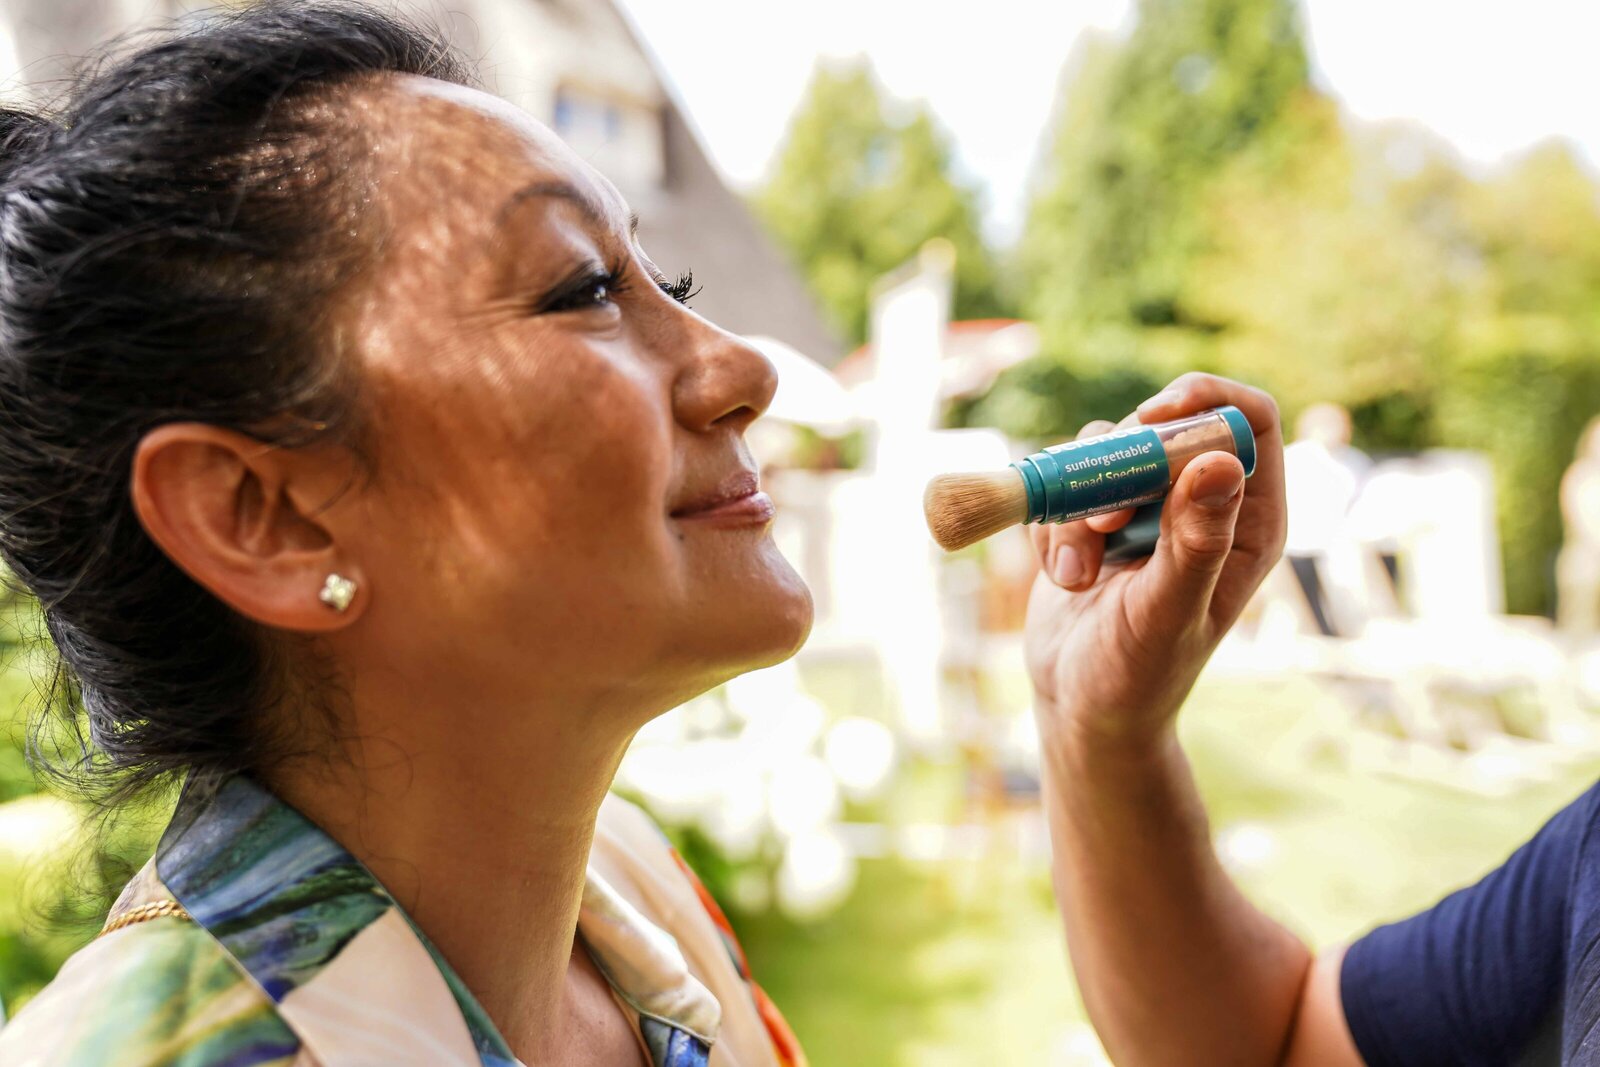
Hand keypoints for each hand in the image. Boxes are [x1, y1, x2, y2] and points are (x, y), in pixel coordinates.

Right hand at [1023, 373, 1286, 749]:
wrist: (1081, 707)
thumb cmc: (1139, 675)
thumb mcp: (1168, 611)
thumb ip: (1196, 541)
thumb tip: (1218, 462)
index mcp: (1249, 520)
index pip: (1249, 419)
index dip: (1206, 401)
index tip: (1154, 416)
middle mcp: (1201, 503)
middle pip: (1166, 424)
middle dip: (1121, 463)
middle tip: (1102, 521)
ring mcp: (1145, 508)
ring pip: (1106, 450)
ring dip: (1078, 505)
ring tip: (1078, 571)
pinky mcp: (1094, 517)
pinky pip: (1064, 482)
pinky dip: (1052, 525)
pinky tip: (1064, 578)